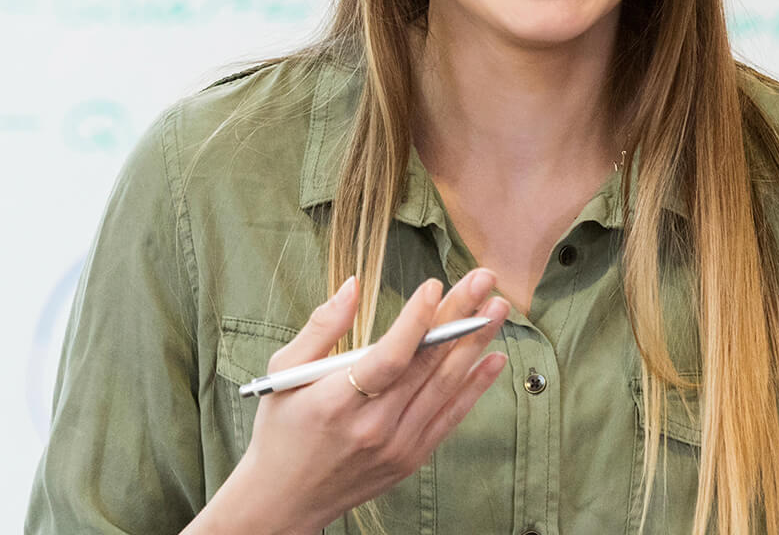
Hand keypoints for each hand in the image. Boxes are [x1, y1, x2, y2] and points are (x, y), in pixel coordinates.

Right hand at [197, 270, 510, 534]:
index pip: (387, 359)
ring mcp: (397, 446)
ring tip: (497, 308)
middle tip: (484, 280)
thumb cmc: (281, 430)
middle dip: (459, 317)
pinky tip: (493, 357)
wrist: (285, 498)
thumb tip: (353, 286)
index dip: (415, 322)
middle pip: (425, 365)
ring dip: (475, 344)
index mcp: (336, 403)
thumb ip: (320, 327)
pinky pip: (450, 417)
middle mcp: (372, 428)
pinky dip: (475, 387)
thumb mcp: (283, 373)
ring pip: (445, 387)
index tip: (435, 286)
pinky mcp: (411, 458)